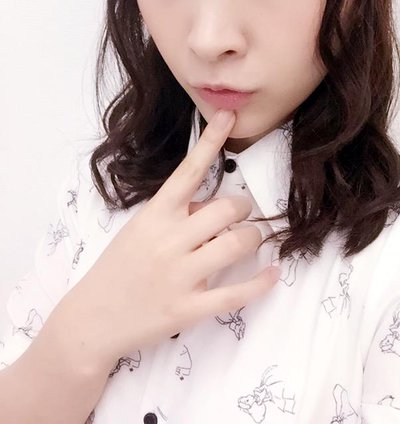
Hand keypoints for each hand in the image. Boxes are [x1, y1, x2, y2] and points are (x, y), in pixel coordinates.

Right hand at [59, 109, 279, 366]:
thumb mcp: (141, 228)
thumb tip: (218, 206)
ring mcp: (179, 275)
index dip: (211, 141)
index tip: (230, 115)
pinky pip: (236, 293)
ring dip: (252, 237)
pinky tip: (272, 273)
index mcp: (155, 214)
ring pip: (237, 243)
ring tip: (249, 240)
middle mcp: (168, 239)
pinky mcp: (188, 308)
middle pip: (227, 208)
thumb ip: (178, 213)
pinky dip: (261, 282)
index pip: (189, 170)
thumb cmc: (119, 267)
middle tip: (241, 215)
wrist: (92, 319)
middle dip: (243, 208)